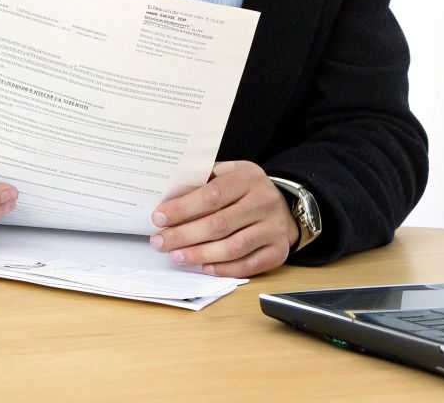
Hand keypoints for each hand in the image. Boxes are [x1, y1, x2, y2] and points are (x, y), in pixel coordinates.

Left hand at [150, 160, 296, 277]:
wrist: (284, 205)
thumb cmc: (245, 191)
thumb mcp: (228, 174)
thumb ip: (202, 182)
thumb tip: (168, 200)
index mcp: (248, 178)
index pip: (212, 194)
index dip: (183, 208)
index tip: (159, 218)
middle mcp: (264, 202)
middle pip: (219, 224)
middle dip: (184, 235)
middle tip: (160, 242)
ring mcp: (274, 228)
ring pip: (232, 247)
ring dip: (200, 254)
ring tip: (177, 256)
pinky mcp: (278, 250)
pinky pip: (248, 265)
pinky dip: (223, 269)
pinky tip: (203, 267)